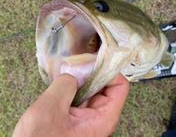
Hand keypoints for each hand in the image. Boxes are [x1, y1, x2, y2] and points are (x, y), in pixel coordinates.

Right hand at [12, 73, 129, 136]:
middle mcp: (100, 117)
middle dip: (93, 73)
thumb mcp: (50, 109)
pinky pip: (82, 95)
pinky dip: (75, 86)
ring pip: (94, 89)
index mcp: (103, 118)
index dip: (109, 70)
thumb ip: (65, 85)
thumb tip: (72, 76)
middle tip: (78, 64)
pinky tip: (64, 83)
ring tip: (69, 73)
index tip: (94, 62)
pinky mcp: (78, 116)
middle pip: (107, 85)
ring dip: (82, 79)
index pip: (120, 86)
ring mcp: (89, 116)